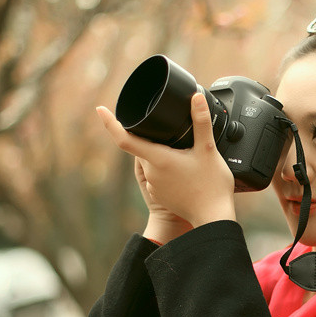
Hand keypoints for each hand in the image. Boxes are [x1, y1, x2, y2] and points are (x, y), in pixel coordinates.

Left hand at [96, 93, 235, 238]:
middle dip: (157, 139)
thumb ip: (201, 122)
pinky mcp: (161, 195)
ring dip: (165, 155)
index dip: (110, 123)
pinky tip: (187, 172)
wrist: (214, 218)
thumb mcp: (208, 150)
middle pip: (145, 147)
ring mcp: (155, 186)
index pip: (124, 139)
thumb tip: (195, 97)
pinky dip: (170, 170)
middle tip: (181, 140)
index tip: (101, 109)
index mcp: (158, 159)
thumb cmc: (211, 187)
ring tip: (189, 158)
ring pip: (154, 161)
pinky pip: (160, 176)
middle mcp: (152, 173)